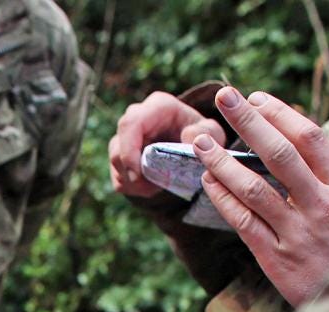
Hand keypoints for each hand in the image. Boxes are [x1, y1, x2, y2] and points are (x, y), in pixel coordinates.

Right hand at [110, 92, 225, 197]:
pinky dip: (132, 187)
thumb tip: (187, 139)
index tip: (140, 173)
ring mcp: (126, 136)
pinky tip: (151, 186)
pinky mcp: (122, 154)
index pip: (131, 124)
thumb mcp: (212, 132)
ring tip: (157, 186)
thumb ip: (206, 133)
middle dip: (130, 171)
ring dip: (133, 181)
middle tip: (151, 187)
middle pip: (117, 146)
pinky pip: (118, 175)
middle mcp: (137, 117)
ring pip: (115, 162)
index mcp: (158, 107)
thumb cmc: (203, 136)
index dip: (129, 150)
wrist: (194, 144)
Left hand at [194, 88, 328, 305]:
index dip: (280, 115)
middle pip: (279, 154)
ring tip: (200, 142)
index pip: (310, 139)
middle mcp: (321, 205)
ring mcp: (298, 233)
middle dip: (249, 121)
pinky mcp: (278, 260)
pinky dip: (224, 199)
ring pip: (254, 188)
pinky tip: (208, 182)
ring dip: (223, 161)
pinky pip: (244, 223)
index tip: (258, 98)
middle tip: (224, 96)